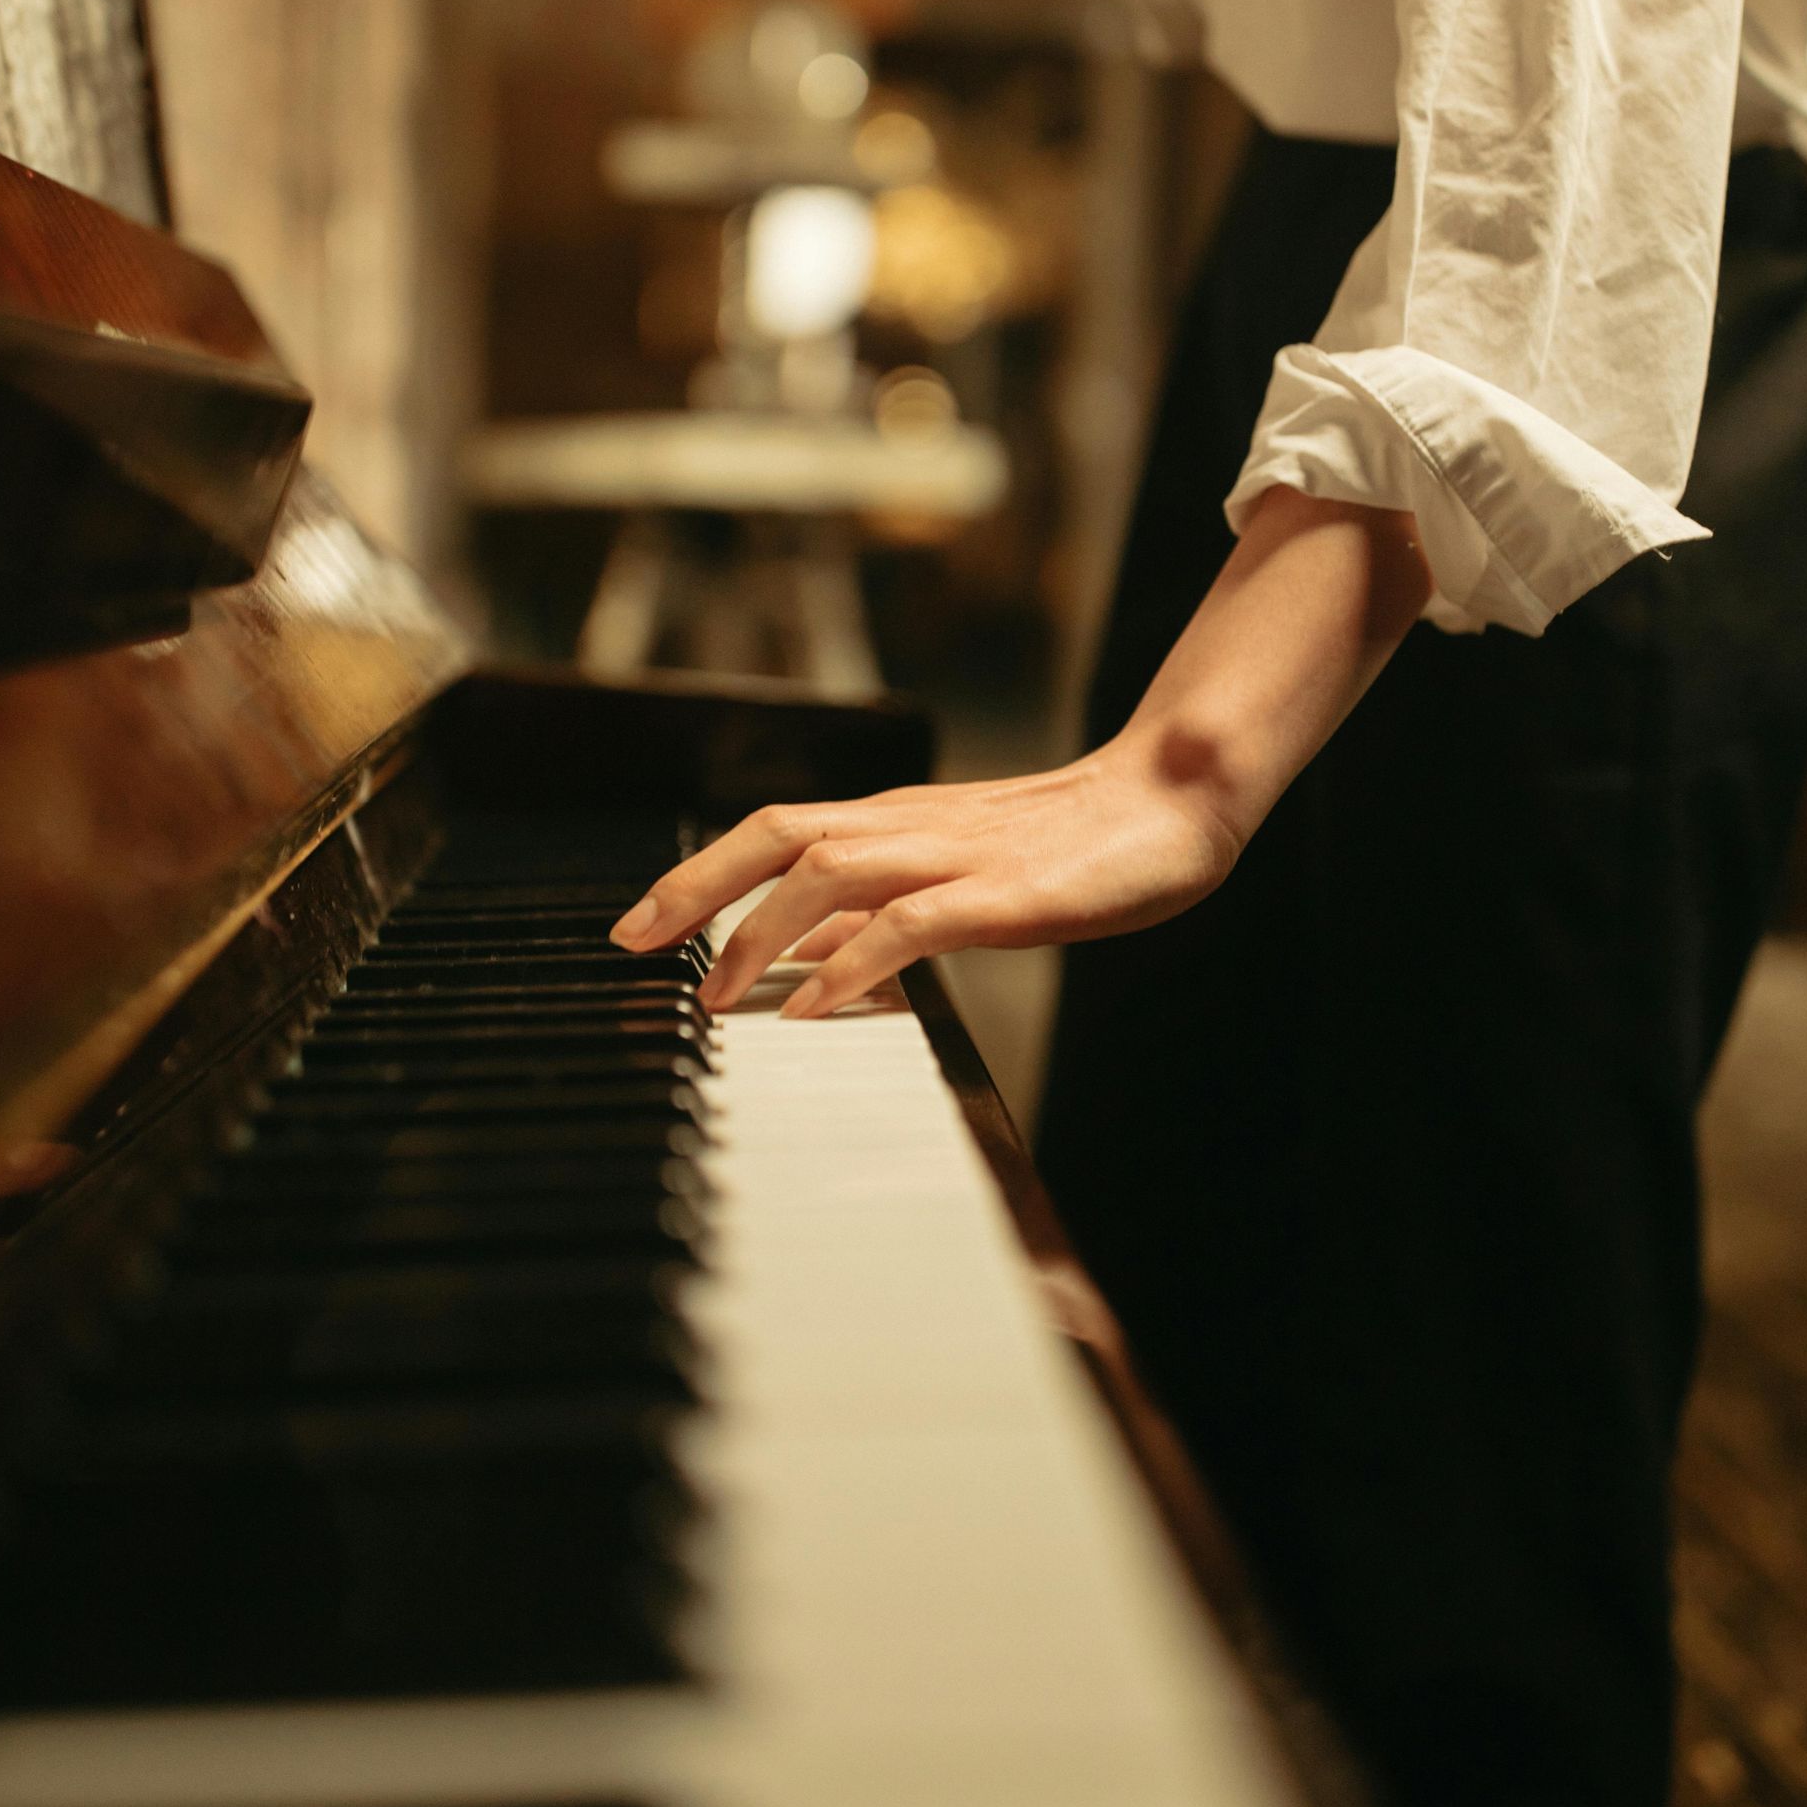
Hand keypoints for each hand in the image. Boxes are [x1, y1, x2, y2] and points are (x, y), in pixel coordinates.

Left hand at [611, 733, 1243, 1019]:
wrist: (1172, 799)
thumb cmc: (1068, 844)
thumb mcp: (955, 876)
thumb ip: (877, 915)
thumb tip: (798, 964)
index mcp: (894, 820)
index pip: (772, 833)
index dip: (697, 874)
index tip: (635, 927)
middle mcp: (910, 824)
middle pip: (776, 834)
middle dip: (695, 888)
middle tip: (634, 945)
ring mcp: (956, 853)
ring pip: (829, 871)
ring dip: (760, 933)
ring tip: (717, 994)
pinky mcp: (1003, 890)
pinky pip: (910, 922)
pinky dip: (853, 962)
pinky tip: (817, 1006)